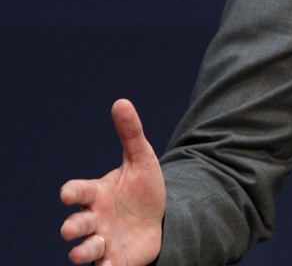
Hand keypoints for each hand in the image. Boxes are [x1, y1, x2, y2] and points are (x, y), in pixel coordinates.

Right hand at [60, 99, 165, 265]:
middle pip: (76, 224)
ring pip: (85, 249)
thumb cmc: (143, 189)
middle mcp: (94, 219)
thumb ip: (130, 134)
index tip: (69, 194)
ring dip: (83, 251)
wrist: (161, 219)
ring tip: (84, 252)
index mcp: (96, 194)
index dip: (72, 192)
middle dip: (72, 227)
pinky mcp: (116, 260)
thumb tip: (121, 101)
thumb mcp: (142, 160)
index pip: (77, 192)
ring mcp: (103, 241)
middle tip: (71, 229)